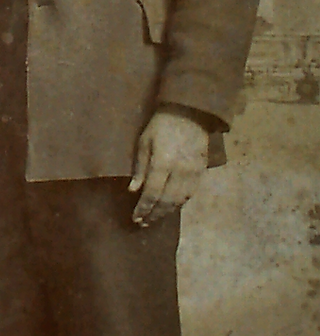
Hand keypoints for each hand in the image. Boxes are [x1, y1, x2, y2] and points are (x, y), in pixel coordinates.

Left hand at [130, 111, 208, 226]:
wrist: (190, 113)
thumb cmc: (161, 125)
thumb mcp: (144, 142)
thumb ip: (140, 168)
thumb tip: (133, 190)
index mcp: (163, 163)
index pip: (151, 194)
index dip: (143, 209)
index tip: (135, 218)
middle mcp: (180, 172)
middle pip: (166, 201)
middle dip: (154, 214)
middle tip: (143, 223)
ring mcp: (193, 172)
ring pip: (180, 200)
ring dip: (166, 212)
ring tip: (155, 218)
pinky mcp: (201, 171)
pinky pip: (191, 193)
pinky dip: (179, 203)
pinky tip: (171, 207)